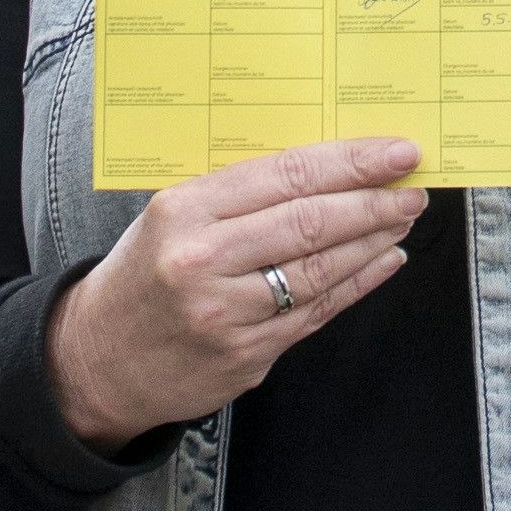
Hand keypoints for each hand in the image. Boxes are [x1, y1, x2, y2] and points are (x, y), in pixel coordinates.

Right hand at [47, 137, 425, 449]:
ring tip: (403, 215)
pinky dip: (358, 282)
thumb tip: (328, 165)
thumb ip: (239, 193)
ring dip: (373, 239)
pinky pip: (317, 312)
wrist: (98, 359)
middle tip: (413, 185)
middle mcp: (203, 262)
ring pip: (320, 269)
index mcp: (185, 211)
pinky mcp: (246, 358)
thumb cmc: (145, 272)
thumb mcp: (173, 215)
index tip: (395, 150)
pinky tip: (383, 259)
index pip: (285, 175)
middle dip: (372, 199)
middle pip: (309, 221)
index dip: (349, 162)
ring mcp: (227, 315)